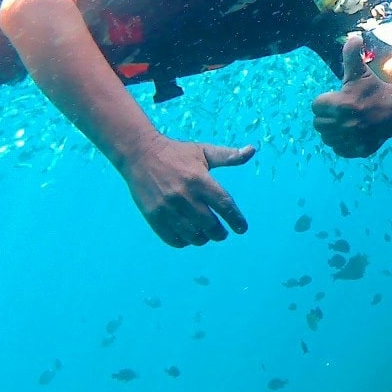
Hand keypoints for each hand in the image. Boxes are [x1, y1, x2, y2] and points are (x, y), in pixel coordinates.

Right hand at [120, 133, 255, 246]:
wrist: (139, 153)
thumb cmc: (176, 153)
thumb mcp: (204, 151)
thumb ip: (229, 156)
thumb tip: (252, 150)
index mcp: (200, 180)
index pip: (225, 205)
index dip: (236, 219)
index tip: (242, 228)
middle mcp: (184, 196)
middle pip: (210, 226)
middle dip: (220, 233)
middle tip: (222, 233)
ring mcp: (168, 208)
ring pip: (193, 235)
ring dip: (203, 238)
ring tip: (205, 234)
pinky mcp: (154, 216)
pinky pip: (174, 239)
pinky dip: (184, 241)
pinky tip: (188, 235)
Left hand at [311, 34, 391, 157]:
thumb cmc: (376, 90)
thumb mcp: (361, 72)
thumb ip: (352, 55)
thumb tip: (354, 36)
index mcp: (341, 104)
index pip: (316, 106)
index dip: (324, 101)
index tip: (337, 98)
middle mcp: (344, 124)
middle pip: (318, 124)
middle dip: (326, 116)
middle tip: (340, 110)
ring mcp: (351, 139)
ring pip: (326, 138)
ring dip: (332, 131)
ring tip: (345, 121)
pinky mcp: (357, 150)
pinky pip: (337, 149)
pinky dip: (341, 143)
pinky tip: (350, 133)